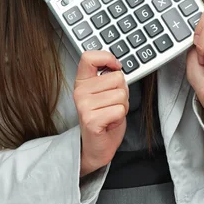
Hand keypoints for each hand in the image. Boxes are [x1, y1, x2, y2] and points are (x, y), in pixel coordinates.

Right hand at [73, 50, 129, 175]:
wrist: (96, 147)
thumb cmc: (104, 118)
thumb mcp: (104, 92)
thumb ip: (108, 77)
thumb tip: (117, 66)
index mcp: (82, 81)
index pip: (89, 57)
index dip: (107, 57)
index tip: (115, 66)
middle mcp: (80, 91)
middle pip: (117, 77)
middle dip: (122, 92)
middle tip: (111, 104)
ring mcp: (84, 106)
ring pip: (121, 94)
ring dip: (122, 106)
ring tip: (110, 114)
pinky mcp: (91, 120)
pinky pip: (120, 109)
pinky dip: (120, 117)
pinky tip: (110, 122)